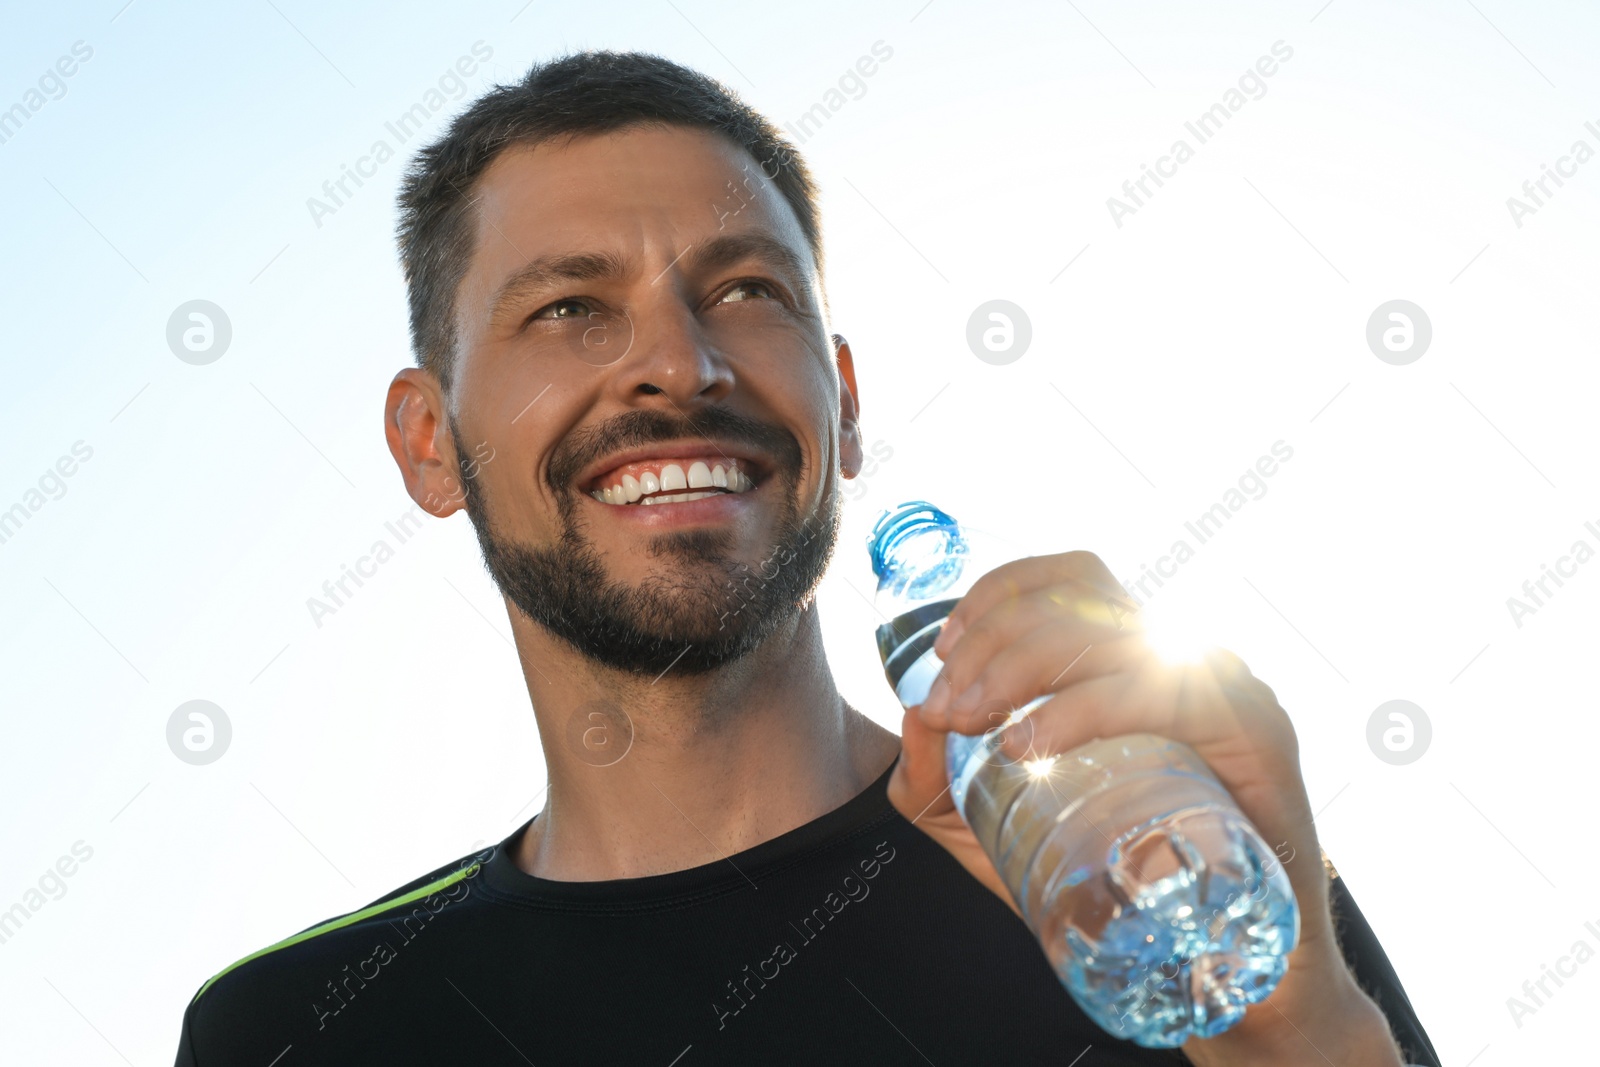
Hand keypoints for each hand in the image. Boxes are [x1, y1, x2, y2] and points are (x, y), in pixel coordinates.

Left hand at [884, 551, 1402, 1064]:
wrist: (1232, 969)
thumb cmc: (1121, 886)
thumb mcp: (1006, 824)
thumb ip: (944, 778)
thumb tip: (913, 715)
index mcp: (1142, 658)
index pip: (1075, 575)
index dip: (1002, 589)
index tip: (948, 647)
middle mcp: (1188, 656)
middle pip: (1080, 599)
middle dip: (993, 641)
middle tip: (948, 708)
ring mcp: (1228, 688)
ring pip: (1111, 636)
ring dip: (1022, 668)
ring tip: (973, 723)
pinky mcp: (1257, 734)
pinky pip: (1161, 692)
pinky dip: (1082, 709)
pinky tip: (1028, 745)